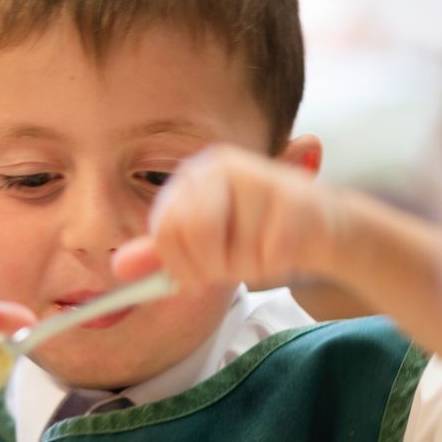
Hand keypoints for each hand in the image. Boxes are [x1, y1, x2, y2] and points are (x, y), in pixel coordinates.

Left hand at [116, 145, 343, 292]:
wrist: (322, 227)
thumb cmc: (255, 234)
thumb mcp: (199, 245)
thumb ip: (160, 255)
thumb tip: (119, 268)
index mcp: (193, 175)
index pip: (165, 230)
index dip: (177, 264)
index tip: (194, 274)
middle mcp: (222, 168)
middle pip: (194, 237)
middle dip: (210, 267)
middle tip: (229, 264)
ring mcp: (260, 179)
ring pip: (231, 251)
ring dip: (243, 267)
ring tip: (256, 251)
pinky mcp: (296, 202)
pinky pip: (267, 256)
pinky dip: (271, 265)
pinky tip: (281, 248)